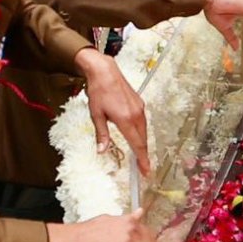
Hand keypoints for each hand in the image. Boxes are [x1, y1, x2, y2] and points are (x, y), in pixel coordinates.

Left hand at [75, 48, 148, 173]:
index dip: (142, 159)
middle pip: (143, 140)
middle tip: (144, 169)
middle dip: (144, 155)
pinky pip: (143, 122)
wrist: (105, 71)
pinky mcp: (139, 103)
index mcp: (125, 119)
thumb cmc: (98, 91)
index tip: (146, 170)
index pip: (136, 144)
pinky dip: (141, 133)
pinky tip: (136, 136)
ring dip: (142, 144)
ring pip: (144, 131)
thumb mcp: (96, 115)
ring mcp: (139, 108)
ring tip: (140, 156)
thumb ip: (102, 134)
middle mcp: (136, 114)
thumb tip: (102, 151)